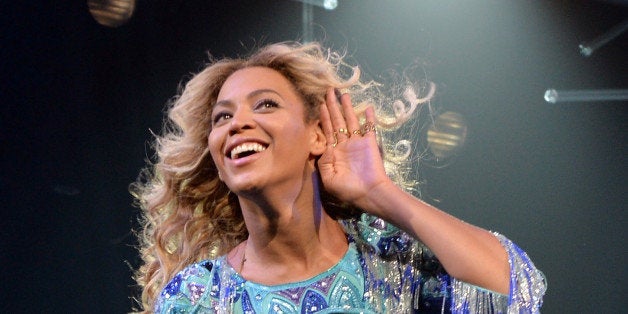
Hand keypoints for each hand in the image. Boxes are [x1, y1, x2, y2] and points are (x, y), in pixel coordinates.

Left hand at [317, 88, 391, 209]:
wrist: (369, 193)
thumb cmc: (348, 189)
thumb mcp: (329, 178)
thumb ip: (324, 161)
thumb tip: (325, 146)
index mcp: (334, 153)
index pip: (327, 130)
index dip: (323, 117)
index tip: (320, 104)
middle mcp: (345, 145)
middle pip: (337, 121)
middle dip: (332, 106)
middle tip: (328, 91)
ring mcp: (358, 143)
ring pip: (351, 121)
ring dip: (347, 108)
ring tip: (343, 94)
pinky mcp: (370, 143)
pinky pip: (369, 128)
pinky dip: (368, 118)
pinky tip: (367, 107)